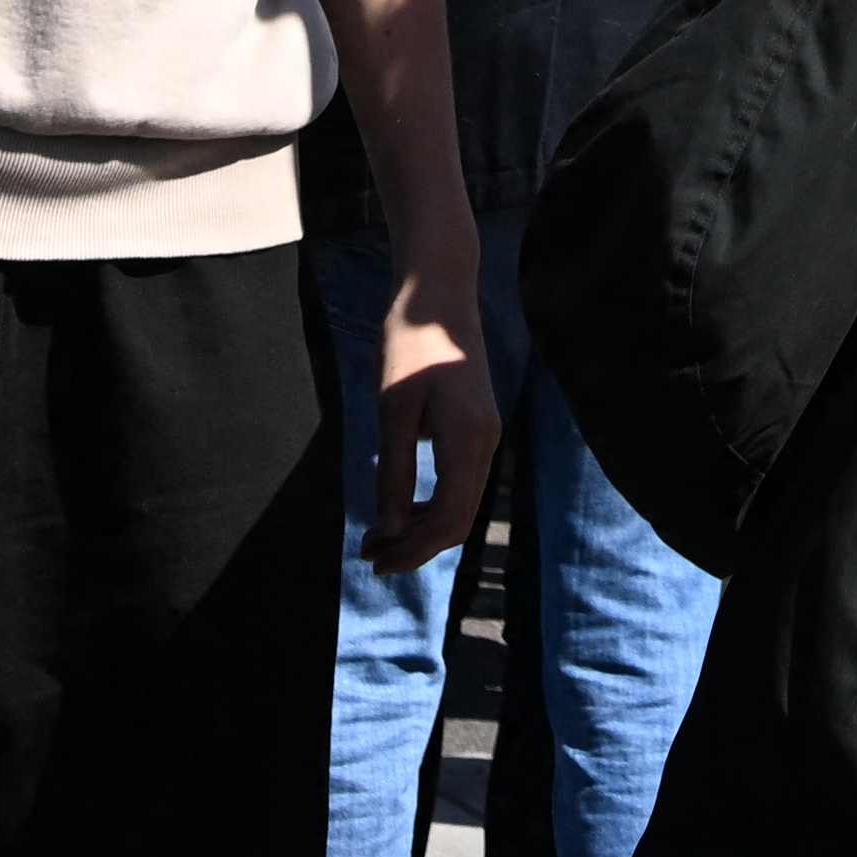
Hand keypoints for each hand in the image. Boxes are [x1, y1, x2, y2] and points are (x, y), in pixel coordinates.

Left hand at [348, 280, 499, 576]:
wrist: (440, 294)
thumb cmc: (409, 345)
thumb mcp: (392, 411)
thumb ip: (393, 472)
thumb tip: (389, 528)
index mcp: (467, 442)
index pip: (447, 520)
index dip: (412, 550)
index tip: (374, 562)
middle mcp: (486, 443)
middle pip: (458, 519)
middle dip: (415, 545)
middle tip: (369, 554)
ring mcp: (487, 435)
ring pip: (461, 503)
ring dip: (422, 527)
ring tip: (378, 535)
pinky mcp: (479, 426)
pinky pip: (460, 482)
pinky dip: (431, 503)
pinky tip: (401, 505)